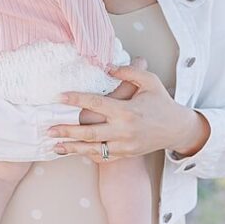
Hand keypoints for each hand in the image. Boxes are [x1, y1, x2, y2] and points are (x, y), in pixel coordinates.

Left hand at [48, 58, 209, 160]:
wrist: (176, 128)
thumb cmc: (162, 102)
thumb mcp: (150, 82)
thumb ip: (129, 72)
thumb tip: (107, 67)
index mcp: (127, 110)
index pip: (96, 104)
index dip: (76, 99)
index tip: (60, 97)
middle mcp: (124, 130)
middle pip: (89, 132)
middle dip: (67, 130)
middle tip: (48, 128)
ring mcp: (124, 145)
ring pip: (93, 148)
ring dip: (72, 147)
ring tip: (55, 145)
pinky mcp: (126, 154)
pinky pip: (103, 156)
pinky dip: (87, 154)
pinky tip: (74, 151)